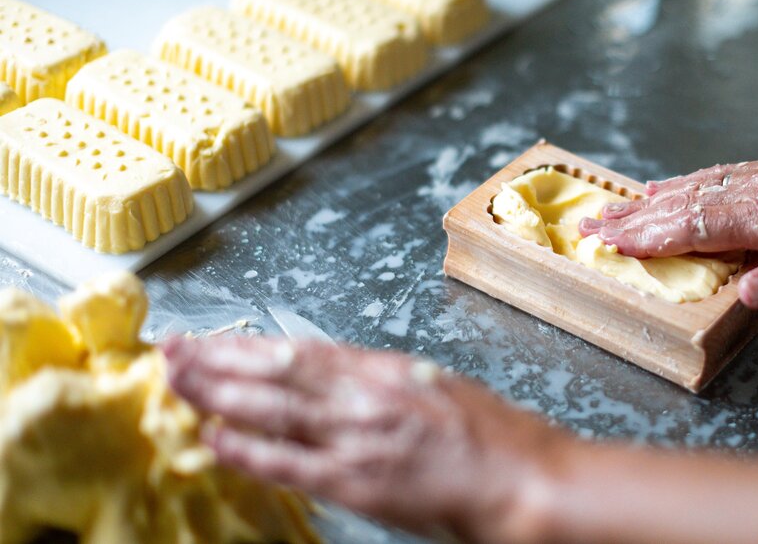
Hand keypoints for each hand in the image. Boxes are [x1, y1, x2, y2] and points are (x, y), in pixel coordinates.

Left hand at [162, 336, 567, 542]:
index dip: (248, 344)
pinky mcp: (359, 481)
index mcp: (385, 370)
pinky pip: (290, 462)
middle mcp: (365, 397)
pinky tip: (214, 436)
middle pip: (274, 371)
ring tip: (177, 382)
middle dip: (217, 360)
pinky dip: (249, 449)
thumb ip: (386, 380)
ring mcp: (358, 438)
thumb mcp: (438, 386)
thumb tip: (343, 374)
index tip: (211, 336)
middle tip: (173, 349)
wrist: (523, 478)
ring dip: (218, 393)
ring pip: (273, 408)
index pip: (299, 350)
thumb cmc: (493, 436)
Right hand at [579, 108, 757, 308]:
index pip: (693, 229)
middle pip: (678, 206)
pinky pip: (711, 176)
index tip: (606, 244)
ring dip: (645, 202)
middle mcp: (754, 190)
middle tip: (585, 228)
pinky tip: (666, 186)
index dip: (646, 239)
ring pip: (689, 189)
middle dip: (628, 220)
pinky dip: (679, 183)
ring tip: (609, 207)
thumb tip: (745, 296)